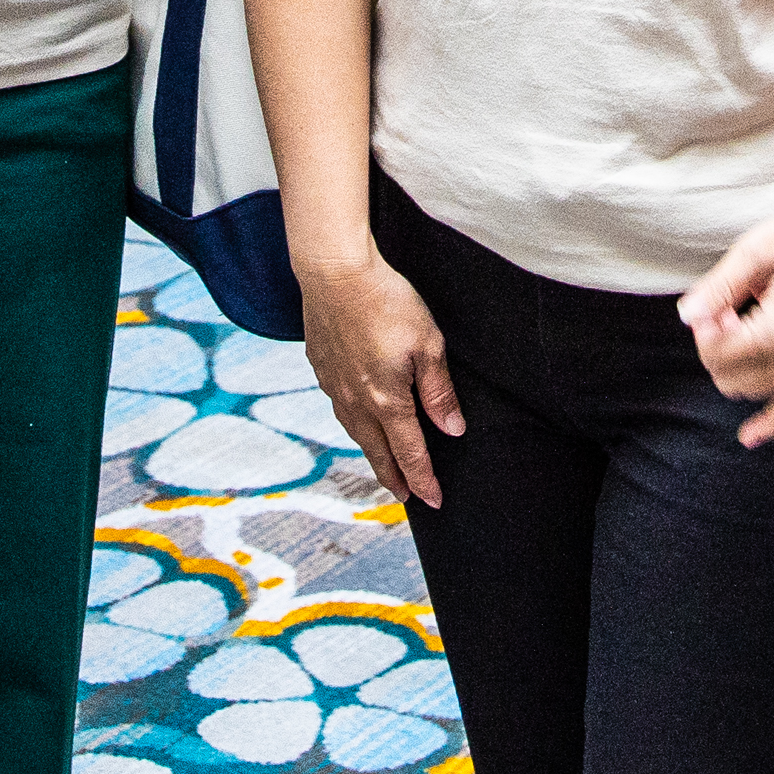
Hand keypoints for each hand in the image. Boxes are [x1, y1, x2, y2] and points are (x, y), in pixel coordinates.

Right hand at [298, 250, 463, 507]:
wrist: (334, 273)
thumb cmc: (386, 301)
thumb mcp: (428, 344)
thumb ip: (438, 390)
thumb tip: (452, 429)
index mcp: (387, 400)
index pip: (410, 452)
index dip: (423, 479)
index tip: (434, 500)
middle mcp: (357, 401)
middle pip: (378, 451)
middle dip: (394, 477)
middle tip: (405, 497)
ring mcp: (335, 385)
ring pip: (355, 432)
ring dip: (372, 453)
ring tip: (382, 465)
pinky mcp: (321, 367)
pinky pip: (339, 407)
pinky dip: (352, 424)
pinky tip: (355, 420)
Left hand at [675, 184, 773, 447]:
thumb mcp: (757, 251)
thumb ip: (718, 288)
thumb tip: (686, 316)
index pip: (718, 353)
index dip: (703, 329)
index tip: (711, 303)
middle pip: (731, 378)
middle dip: (716, 349)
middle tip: (725, 310)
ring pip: (754, 392)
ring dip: (736, 368)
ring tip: (744, 325)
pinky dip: (770, 423)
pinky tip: (749, 437)